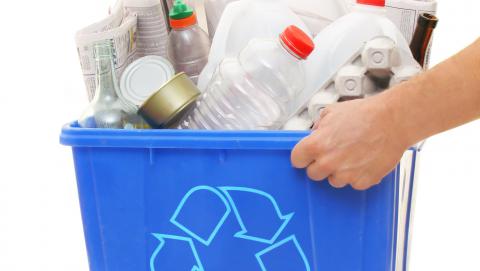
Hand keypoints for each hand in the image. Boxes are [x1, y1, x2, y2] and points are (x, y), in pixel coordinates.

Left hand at [291, 96, 408, 189]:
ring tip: (352, 155)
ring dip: (339, 171)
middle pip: (313, 174)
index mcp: (317, 145)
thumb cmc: (365, 114)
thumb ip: (318, 127)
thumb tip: (315, 134)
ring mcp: (346, 174)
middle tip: (333, 154)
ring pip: (334, 181)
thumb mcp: (332, 112)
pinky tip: (363, 160)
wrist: (393, 120)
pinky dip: (357, 175)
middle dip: (320, 165)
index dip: (302, 157)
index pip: (296, 160)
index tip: (307, 156)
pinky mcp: (363, 181)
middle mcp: (328, 162)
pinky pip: (353, 184)